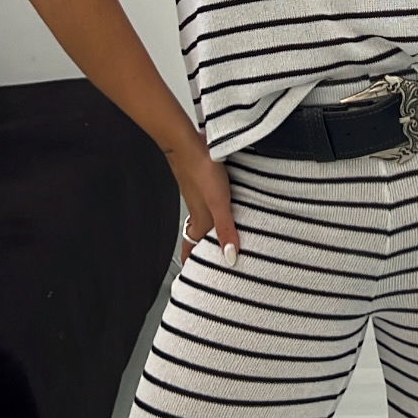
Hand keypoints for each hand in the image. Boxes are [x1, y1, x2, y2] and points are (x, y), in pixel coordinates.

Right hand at [164, 129, 239, 266]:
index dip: (190, 260)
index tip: (191, 274)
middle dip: (201, 249)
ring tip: (218, 239)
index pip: (192, 246)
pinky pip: (208, 203)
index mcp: (201, 219)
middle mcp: (198, 210)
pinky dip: (214, 212)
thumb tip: (230, 257)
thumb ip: (226, 229)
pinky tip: (223, 207)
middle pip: (197, 235)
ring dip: (208, 231)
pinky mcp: (204, 182)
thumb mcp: (219, 203)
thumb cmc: (201, 170)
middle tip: (207, 262)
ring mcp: (200, 196)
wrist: (187, 143)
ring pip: (203, 219)